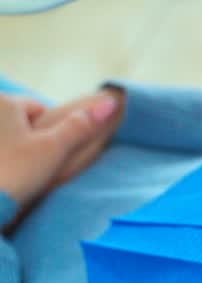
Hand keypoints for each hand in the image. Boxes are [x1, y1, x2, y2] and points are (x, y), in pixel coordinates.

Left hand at [0, 89, 122, 227]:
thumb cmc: (14, 174)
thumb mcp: (53, 150)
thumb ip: (81, 125)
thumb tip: (111, 101)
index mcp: (3, 102)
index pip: (37, 109)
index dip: (48, 134)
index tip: (45, 157)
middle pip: (15, 123)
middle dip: (25, 143)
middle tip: (28, 170)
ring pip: (1, 139)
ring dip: (8, 153)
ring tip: (11, 179)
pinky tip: (0, 181)